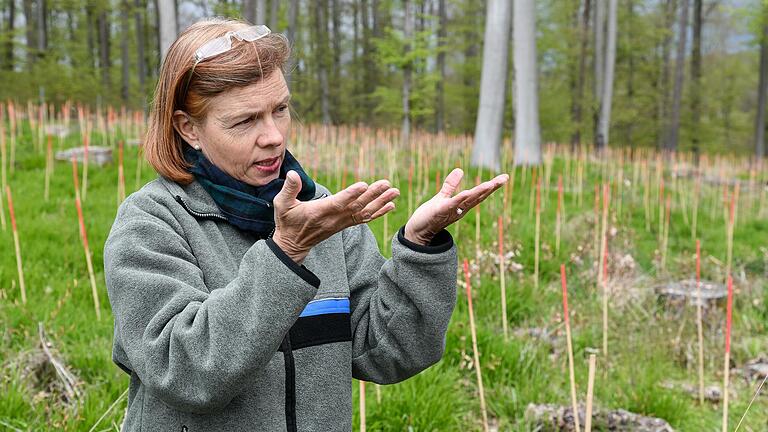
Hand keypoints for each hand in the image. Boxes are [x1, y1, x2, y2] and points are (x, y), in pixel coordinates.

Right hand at [271, 171, 398, 263]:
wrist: (293, 244)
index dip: (351, 194)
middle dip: (373, 195)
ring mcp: (341, 222)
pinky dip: (378, 212)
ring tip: (395, 192)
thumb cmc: (287, 221)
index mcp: (320, 211)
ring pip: (364, 212)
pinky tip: (390, 206)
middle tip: (387, 184)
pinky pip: (364, 219)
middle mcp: (334, 218)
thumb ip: (289, 189)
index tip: (364, 185)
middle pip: (357, 205)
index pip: (339, 202)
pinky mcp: (344, 225)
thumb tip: (293, 174)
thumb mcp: (282, 204)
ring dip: (380, 202)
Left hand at [404, 168, 507, 244]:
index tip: (505, 177)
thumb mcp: (442, 197)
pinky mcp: (439, 212)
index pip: (479, 194)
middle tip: (504, 179)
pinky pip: (451, 205)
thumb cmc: (430, 216)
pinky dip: (459, 199)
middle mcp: (459, 209)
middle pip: (478, 197)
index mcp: (461, 205)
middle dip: (491, 188)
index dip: (492, 186)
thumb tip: (460, 169)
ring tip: (490, 184)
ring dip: (478, 193)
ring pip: (467, 201)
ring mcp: (450, 211)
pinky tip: (467, 192)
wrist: (417, 231)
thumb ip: (451, 185)